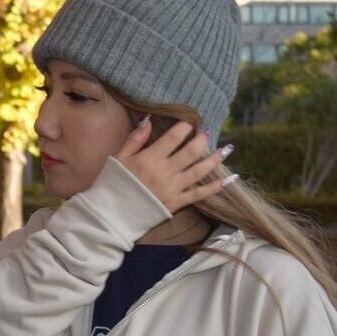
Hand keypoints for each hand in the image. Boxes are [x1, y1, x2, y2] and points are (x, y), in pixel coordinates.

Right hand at [115, 119, 232, 212]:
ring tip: (225, 150)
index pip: (173, 137)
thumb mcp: (119, 158)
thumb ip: (135, 139)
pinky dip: (212, 188)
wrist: (111, 214)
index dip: (183, 128)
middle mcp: (165, 171)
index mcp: (150, 158)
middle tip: (206, 133)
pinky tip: (224, 181)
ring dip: (214, 159)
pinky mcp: (176, 203)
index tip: (188, 123)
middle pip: (191, 152)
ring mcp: (173, 188)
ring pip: (199, 171)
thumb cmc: (112, 184)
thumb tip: (148, 121)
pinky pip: (198, 194)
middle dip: (201, 140)